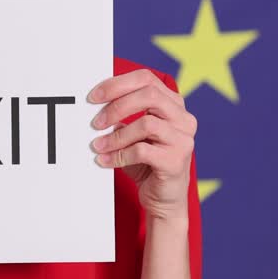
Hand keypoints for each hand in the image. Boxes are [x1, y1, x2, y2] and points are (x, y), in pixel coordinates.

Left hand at [87, 69, 195, 220]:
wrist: (163, 199)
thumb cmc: (145, 162)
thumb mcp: (132, 135)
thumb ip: (121, 118)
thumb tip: (95, 106)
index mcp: (173, 105)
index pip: (146, 79)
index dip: (117, 84)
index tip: (94, 96)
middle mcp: (183, 118)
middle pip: (149, 95)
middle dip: (116, 105)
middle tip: (95, 122)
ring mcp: (183, 139)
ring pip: (146, 123)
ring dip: (116, 136)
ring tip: (97, 145)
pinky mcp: (176, 161)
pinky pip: (142, 151)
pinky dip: (119, 155)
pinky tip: (105, 161)